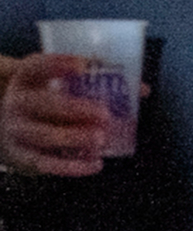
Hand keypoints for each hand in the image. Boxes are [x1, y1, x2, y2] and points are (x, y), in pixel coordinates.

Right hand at [2, 56, 116, 176]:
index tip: (83, 65)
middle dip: (73, 109)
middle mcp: (16, 104)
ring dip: (73, 137)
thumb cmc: (44, 102)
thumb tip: (141, 89)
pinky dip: (71, 166)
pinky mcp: (22, 156)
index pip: (35, 67)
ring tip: (101, 139)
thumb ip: (93, 83)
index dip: (56, 64)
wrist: (9, 128)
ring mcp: (16, 131)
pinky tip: (95, 164)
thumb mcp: (56, 86)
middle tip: (104, 113)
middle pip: (40, 104)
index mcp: (26, 80)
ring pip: (42, 135)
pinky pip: (46, 163)